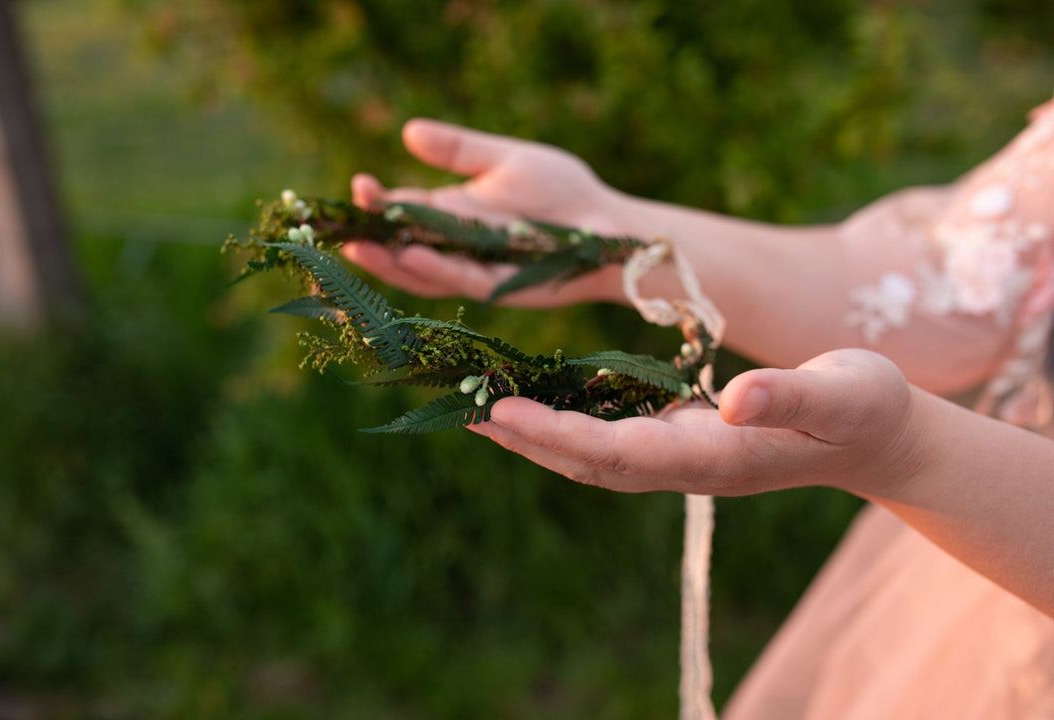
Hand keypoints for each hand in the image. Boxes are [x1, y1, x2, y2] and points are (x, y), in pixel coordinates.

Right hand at [344, 118, 627, 306]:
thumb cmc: (562, 190)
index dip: (377, 204)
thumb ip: (459, 150)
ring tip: (361, 249)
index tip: (357, 186)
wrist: (608, 224)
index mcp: (453, 213)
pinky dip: (434, 270)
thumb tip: (408, 131)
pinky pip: (461, 281)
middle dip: (371, 242)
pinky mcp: (500, 289)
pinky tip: (409, 255)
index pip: (403, 211)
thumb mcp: (504, 160)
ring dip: (392, 264)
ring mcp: (476, 269)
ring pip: (423, 274)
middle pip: (403, 248)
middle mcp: (457, 245)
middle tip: (340, 231)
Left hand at [468, 349, 925, 498]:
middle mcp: (689, 464)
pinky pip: (613, 436)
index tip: (502, 411)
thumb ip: (791, 397)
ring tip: (481, 405)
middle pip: (590, 462)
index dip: (558, 434)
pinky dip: (570, 421)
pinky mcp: (683, 439)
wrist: (877, 434)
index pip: (620, 454)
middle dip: (528, 439)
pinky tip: (542, 397)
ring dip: (539, 434)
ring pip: (595, 454)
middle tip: (464, 409)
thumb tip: (732, 399)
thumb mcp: (842, 394)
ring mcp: (684, 456)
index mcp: (717, 456)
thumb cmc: (866, 408)